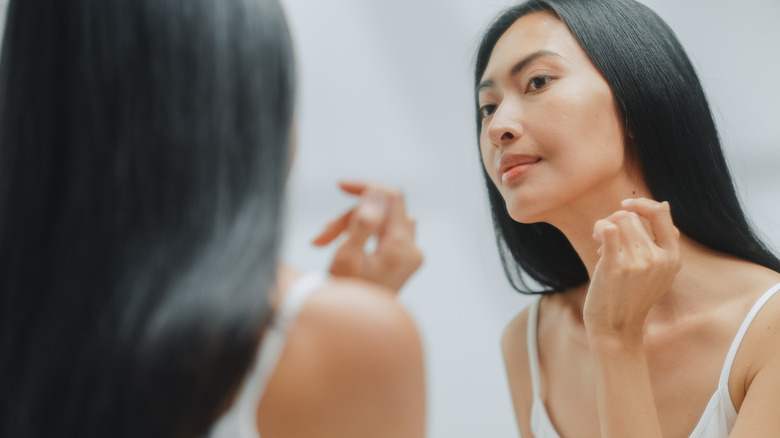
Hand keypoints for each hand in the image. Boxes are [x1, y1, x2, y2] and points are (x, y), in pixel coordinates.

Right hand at [312, 181, 422, 293]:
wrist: (353, 329)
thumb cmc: (345, 296)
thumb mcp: (347, 256)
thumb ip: (362, 222)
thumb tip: (375, 193)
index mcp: (402, 248)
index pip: (392, 197)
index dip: (367, 187)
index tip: (341, 187)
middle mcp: (412, 249)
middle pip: (383, 209)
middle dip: (351, 216)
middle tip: (323, 236)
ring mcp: (410, 255)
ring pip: (381, 219)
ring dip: (352, 225)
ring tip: (325, 243)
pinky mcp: (403, 258)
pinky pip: (383, 232)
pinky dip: (361, 234)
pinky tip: (342, 247)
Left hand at [584, 198, 680, 342]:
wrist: (616, 328)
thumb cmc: (632, 297)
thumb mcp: (659, 271)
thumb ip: (662, 241)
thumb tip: (663, 204)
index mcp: (673, 258)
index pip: (662, 213)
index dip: (642, 204)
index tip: (625, 205)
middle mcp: (658, 259)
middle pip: (633, 217)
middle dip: (616, 220)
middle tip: (605, 236)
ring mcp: (638, 263)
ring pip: (619, 221)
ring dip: (604, 225)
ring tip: (600, 243)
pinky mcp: (615, 267)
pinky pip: (609, 230)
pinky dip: (599, 227)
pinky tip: (596, 236)